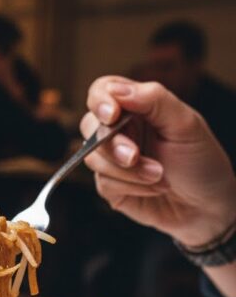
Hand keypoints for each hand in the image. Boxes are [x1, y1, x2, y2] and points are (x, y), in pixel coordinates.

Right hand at [80, 76, 235, 247]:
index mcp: (138, 108)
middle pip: (90, 126)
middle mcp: (121, 131)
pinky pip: (103, 183)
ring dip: (127, 171)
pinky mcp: (109, 187)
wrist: (205, 206)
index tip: (112, 115)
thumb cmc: (201, 161)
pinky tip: (153, 188)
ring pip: (94, 158)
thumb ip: (153, 100)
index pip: (103, 91)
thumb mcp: (186, 124)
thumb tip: (116, 90)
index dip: (100, 101)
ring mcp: (112, 160)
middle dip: (112, 144)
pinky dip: (130, 186)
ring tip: (158, 176)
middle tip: (134, 157)